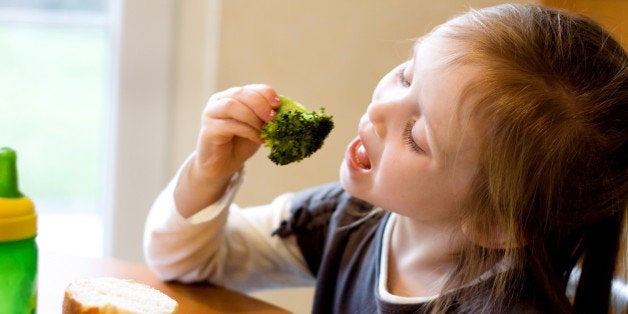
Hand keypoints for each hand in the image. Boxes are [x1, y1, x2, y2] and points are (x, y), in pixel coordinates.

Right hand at [176, 84, 279, 216]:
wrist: (223, 166)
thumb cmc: (240, 144)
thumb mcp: (258, 127)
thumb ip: (266, 117)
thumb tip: (284, 110)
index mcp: (233, 96)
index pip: (251, 89)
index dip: (266, 94)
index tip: (278, 104)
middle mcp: (219, 101)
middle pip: (241, 93)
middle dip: (260, 104)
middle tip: (273, 118)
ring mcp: (211, 114)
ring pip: (232, 106)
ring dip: (253, 117)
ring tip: (265, 130)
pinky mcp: (208, 129)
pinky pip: (229, 125)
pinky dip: (248, 130)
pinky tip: (258, 138)